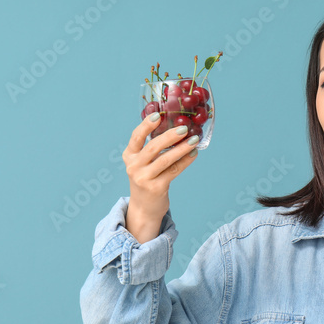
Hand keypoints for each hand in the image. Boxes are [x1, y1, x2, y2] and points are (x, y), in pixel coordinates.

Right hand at [122, 115, 198, 241]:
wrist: (144, 208)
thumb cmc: (147, 179)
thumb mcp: (142, 163)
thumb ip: (152, 148)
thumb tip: (175, 127)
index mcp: (129, 156)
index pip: (136, 137)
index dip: (146, 126)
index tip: (157, 115)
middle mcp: (133, 166)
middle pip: (153, 147)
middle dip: (170, 136)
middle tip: (184, 128)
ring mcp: (144, 178)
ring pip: (165, 159)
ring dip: (182, 149)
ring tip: (194, 140)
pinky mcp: (156, 188)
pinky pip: (174, 171)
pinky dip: (185, 161)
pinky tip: (194, 154)